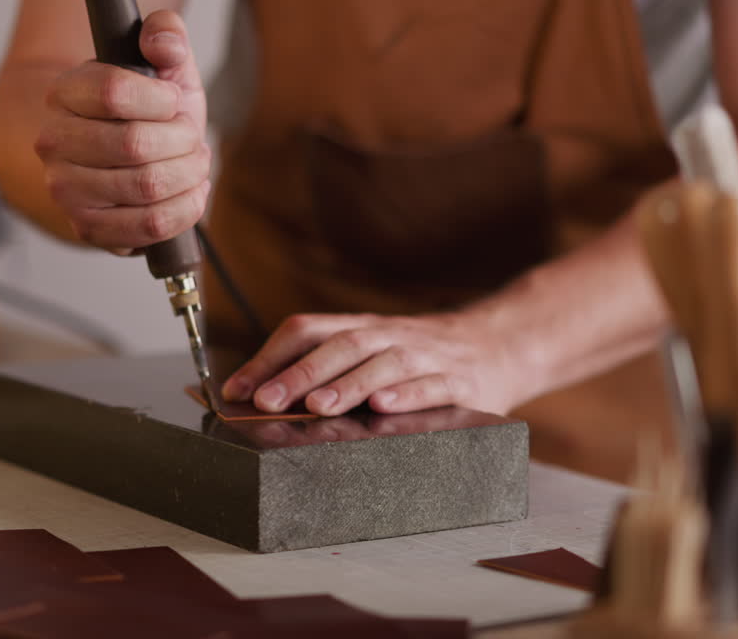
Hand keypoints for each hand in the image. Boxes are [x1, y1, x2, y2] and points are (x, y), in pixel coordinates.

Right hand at [35, 10, 209, 253]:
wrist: (122, 165)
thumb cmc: (145, 113)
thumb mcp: (162, 67)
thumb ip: (166, 35)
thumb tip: (162, 41)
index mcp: (66, 93)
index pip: (114, 92)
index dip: (161, 99)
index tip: (173, 101)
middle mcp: (54, 142)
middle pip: (135, 144)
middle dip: (183, 140)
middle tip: (192, 137)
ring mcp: (67, 189)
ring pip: (148, 186)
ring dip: (189, 174)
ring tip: (194, 164)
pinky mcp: (88, 228)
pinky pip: (149, 224)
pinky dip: (185, 209)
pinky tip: (191, 193)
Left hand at [220, 311, 535, 416]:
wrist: (500, 346)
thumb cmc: (422, 357)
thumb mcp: (376, 351)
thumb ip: (328, 367)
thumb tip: (258, 396)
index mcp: (363, 329)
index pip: (308, 330)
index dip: (271, 357)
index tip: (237, 390)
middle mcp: (391, 337)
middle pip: (342, 345)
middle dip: (301, 373)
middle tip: (267, 402)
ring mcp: (428, 358)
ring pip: (384, 364)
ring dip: (348, 384)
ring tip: (317, 407)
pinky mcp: (462, 383)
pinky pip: (433, 386)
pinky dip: (408, 396)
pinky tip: (384, 408)